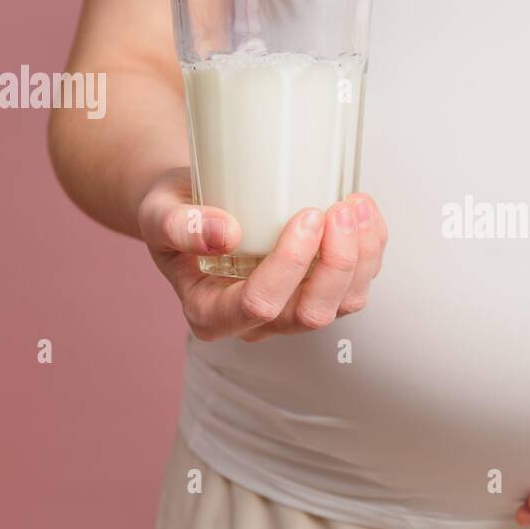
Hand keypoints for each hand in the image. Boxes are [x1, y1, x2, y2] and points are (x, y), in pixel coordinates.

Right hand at [136, 168, 387, 341]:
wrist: (194, 207)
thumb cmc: (176, 212)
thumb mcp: (159, 212)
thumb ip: (179, 225)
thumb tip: (225, 234)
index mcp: (211, 314)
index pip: (258, 305)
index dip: (290, 265)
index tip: (306, 215)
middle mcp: (256, 323)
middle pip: (310, 313)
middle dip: (336, 262)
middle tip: (340, 208)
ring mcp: (291, 311)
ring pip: (343, 304)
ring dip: (361, 257)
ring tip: (357, 205)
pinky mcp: (318, 292)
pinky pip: (356, 284)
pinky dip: (370, 248)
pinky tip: (363, 211)